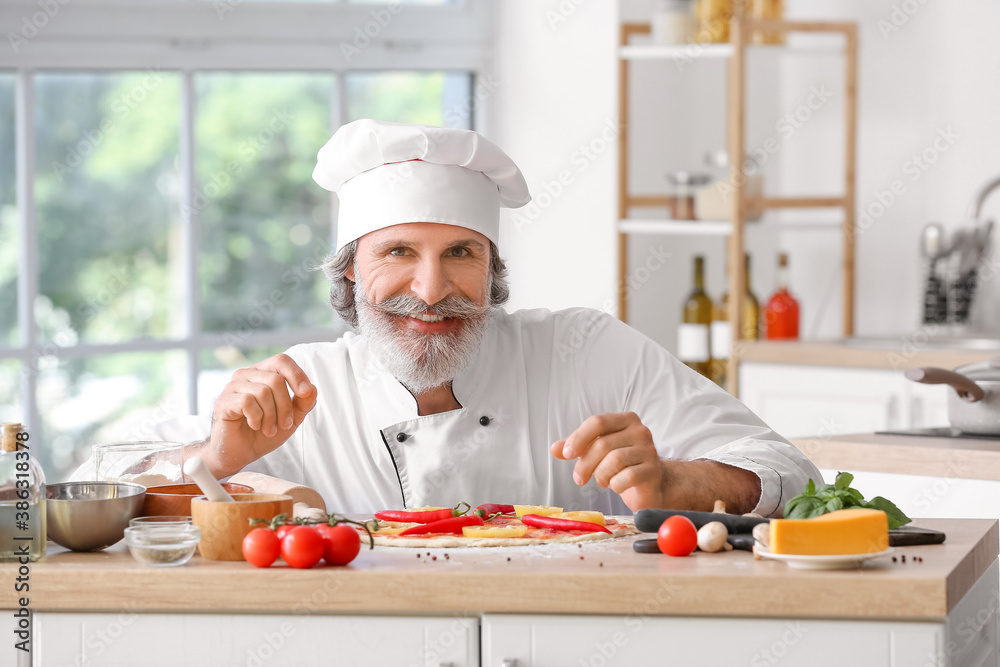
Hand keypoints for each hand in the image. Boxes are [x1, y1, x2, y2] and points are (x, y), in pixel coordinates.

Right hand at [204, 353, 316, 476]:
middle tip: (283, 424)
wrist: (240, 453)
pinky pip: (248, 402)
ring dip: (271, 416)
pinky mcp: (223, 401)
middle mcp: (247, 375)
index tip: (305, 393)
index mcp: (263, 373)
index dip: (296, 375)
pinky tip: (254, 426)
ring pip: (263, 391)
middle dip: (285, 406)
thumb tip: (312, 389)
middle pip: (276, 379)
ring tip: (268, 429)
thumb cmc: (263, 433)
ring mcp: (233, 386)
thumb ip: (303, 403)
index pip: (281, 361)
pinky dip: (257, 418)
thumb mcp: (291, 418)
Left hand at [550, 412, 763, 512]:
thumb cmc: (622, 465)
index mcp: (625, 420)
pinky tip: (615, 486)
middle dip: (585, 464)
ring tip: (600, 481)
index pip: (597, 422)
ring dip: (600, 475)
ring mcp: (649, 450)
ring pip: (614, 460)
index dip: (578, 437)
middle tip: (578, 479)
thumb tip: (554, 448)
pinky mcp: (653, 470)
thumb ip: (576, 448)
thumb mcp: (597, 453)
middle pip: (603, 444)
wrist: (652, 485)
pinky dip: (615, 484)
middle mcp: (640, 431)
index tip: (566, 453)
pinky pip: (627, 476)